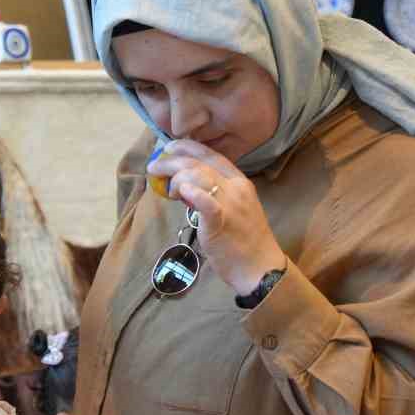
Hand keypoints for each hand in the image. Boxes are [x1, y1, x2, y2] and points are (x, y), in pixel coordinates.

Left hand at [148, 139, 286, 293]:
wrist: (260, 267)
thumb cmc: (244, 240)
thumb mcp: (234, 208)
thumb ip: (214, 194)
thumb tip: (186, 187)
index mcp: (240, 181)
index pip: (212, 155)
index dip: (188, 147)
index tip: (169, 147)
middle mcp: (236, 188)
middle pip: (200, 164)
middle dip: (172, 162)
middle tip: (154, 168)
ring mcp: (230, 204)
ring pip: (199, 177)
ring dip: (176, 179)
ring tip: (168, 190)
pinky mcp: (221, 223)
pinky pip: (207, 203)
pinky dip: (193, 193)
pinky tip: (181, 191)